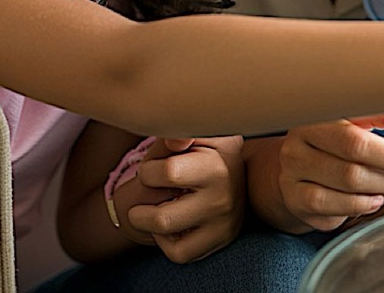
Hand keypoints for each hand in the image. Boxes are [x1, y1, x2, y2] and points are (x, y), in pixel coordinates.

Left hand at [113, 135, 245, 262]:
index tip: (153, 169)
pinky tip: (170, 224)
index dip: (149, 171)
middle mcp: (224, 197)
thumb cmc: (207, 150)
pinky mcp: (219, 240)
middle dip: (142, 206)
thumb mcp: (199, 133)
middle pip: (161, 217)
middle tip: (149, 194)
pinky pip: (179, 253)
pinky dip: (166, 241)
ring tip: (150, 210)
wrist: (242, 174)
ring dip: (148, 221)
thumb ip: (181, 130)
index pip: (168, 174)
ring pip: (167, 235)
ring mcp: (223, 222)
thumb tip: (175, 141)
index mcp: (218, 165)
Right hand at [276, 112, 383, 231]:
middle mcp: (297, 142)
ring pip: (344, 186)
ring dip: (380, 189)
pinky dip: (360, 206)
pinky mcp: (294, 198)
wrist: (299, 161)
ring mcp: (292, 172)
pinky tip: (374, 199)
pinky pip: (332, 209)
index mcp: (316, 114)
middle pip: (352, 162)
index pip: (357, 134)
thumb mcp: (360, 118)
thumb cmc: (337, 137)